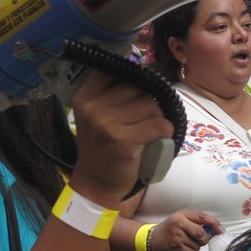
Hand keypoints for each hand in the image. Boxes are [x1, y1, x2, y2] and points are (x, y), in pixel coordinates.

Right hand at [71, 73, 176, 203]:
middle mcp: (93, 107)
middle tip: (141, 121)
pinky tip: (157, 139)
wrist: (96, 183)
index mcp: (86, 96)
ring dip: (156, 119)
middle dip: (147, 103)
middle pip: (139, 88)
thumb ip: (112, 93)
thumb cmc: (102, 146)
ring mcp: (107, 124)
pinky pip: (158, 125)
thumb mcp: (97, 115)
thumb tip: (142, 68)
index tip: (136, 90)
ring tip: (146, 132)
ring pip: (151, 106)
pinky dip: (165, 132)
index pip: (114, 71)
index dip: (132, 77)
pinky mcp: (123, 141)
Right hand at [153, 210, 223, 250]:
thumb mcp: (181, 218)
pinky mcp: (175, 250)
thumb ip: (196, 220)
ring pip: (198, 246)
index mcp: (181, 215)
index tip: (221, 230)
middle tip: (199, 239)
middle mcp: (179, 225)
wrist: (152, 241)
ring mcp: (177, 239)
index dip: (214, 224)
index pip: (202, 217)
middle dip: (204, 239)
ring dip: (196, 247)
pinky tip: (185, 250)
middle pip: (201, 234)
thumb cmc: (170, 228)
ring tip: (187, 243)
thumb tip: (217, 229)